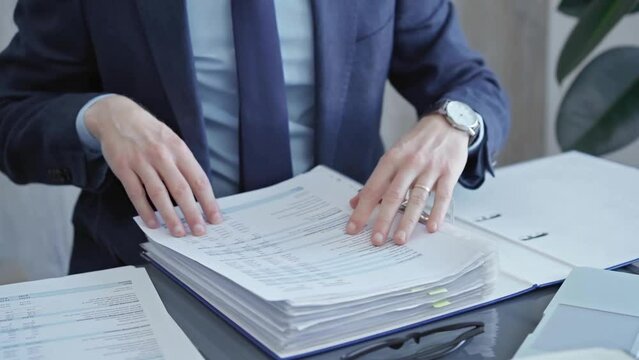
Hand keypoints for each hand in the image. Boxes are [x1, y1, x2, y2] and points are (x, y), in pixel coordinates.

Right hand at [85, 95, 221, 236]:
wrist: (117, 116)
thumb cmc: (150, 133)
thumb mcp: (173, 141)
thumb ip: (184, 164)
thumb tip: (200, 193)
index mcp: (179, 149)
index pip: (199, 179)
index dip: (208, 201)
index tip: (215, 218)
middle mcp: (162, 155)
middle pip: (181, 189)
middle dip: (192, 213)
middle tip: (199, 231)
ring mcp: (141, 162)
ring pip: (159, 194)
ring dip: (169, 216)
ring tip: (178, 232)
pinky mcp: (123, 168)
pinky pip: (136, 193)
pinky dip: (145, 211)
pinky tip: (153, 223)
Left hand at [346, 114, 467, 244]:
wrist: (446, 123)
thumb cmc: (417, 143)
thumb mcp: (393, 156)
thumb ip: (377, 180)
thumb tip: (355, 201)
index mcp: (392, 159)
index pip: (373, 188)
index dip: (362, 209)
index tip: (354, 228)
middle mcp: (409, 163)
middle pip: (393, 195)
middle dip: (383, 220)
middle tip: (376, 240)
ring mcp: (430, 168)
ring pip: (417, 198)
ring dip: (408, 221)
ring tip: (400, 239)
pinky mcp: (449, 172)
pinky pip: (443, 196)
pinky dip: (437, 212)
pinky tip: (431, 227)